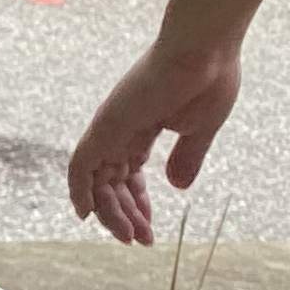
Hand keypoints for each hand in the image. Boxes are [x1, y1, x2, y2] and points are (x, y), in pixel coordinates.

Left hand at [68, 38, 241, 245]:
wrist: (207, 48)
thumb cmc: (210, 78)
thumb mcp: (200, 130)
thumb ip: (185, 158)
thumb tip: (177, 187)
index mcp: (143, 127)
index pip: (129, 174)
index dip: (136, 204)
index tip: (148, 230)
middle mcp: (121, 129)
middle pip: (111, 182)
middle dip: (124, 215)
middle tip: (139, 241)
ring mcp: (110, 127)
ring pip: (97, 180)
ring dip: (109, 212)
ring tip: (128, 237)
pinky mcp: (105, 125)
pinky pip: (81, 165)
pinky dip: (79, 190)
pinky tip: (87, 215)